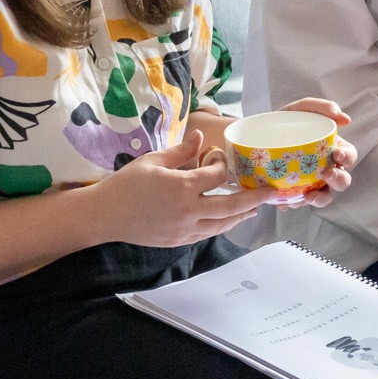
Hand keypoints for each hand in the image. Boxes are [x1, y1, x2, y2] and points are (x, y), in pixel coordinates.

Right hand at [97, 132, 275, 247]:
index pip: (216, 176)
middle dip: (254, 198)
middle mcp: (188, 210)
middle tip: (272, 192)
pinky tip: (228, 220)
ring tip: (255, 208)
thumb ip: (181, 151)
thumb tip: (201, 138)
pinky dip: (221, 225)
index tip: (217, 158)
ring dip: (241, 215)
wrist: (105, 216)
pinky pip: (207, 233)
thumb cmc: (126, 184)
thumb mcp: (153, 160)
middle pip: (231, 206)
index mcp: (182, 186)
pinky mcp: (179, 241)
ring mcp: (185, 229)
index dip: (221, 165)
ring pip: (222, 224)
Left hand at [271, 98, 357, 208]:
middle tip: (327, 174)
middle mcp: (325, 168)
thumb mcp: (299, 109)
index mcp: (331, 150)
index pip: (349, 156)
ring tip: (308, 196)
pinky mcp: (295, 193)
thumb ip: (321, 107)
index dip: (347, 157)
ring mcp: (311, 183)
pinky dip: (294, 203)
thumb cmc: (283, 122)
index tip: (336, 153)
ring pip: (324, 197)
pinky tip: (285, 202)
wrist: (253, 136)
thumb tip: (345, 120)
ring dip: (320, 199)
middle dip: (339, 179)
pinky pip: (299, 202)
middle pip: (342, 180)